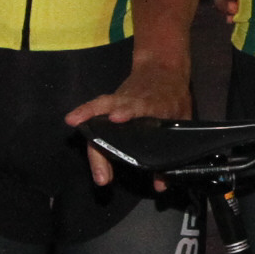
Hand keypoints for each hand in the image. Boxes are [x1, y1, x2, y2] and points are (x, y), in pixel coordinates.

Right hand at [67, 53, 192, 185]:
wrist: (164, 67)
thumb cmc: (175, 98)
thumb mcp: (182, 123)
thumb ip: (171, 157)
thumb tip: (160, 186)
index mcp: (156, 104)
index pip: (142, 106)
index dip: (129, 111)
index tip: (117, 118)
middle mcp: (135, 101)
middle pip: (117, 113)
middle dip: (106, 139)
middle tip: (102, 174)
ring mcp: (122, 99)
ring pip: (103, 106)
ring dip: (89, 114)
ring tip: (73, 122)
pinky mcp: (112, 100)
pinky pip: (97, 106)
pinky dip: (85, 111)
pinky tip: (72, 119)